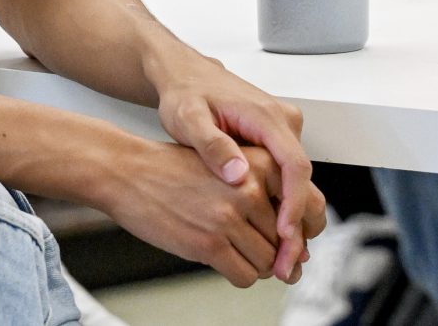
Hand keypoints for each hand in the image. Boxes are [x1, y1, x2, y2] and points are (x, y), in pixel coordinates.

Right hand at [99, 139, 291, 284]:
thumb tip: (297, 242)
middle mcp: (249, 190)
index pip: (307, 207)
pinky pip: (244, 275)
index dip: (304, 232)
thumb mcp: (228, 162)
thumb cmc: (176, 168)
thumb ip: (265, 192)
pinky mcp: (208, 244)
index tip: (298, 244)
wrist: (130, 171)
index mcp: (259, 164)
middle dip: (281, 254)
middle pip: (288, 240)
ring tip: (245, 256)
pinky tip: (230, 263)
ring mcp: (228, 218)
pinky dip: (243, 275)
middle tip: (272, 257)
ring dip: (261, 266)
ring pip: (268, 261)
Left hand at [153, 56, 326, 279]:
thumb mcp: (188, 118)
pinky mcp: (275, 141)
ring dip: (293, 220)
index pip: (295, 165)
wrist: (186, 73)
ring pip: (299, 181)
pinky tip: (272, 237)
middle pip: (304, 178)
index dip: (294, 204)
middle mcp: (283, 122)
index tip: (284, 235)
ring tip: (281, 260)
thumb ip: (213, 146)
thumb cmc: (185, 94)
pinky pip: (288, 178)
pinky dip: (283, 207)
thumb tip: (239, 175)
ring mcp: (282, 131)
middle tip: (286, 265)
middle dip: (298, 224)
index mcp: (266, 115)